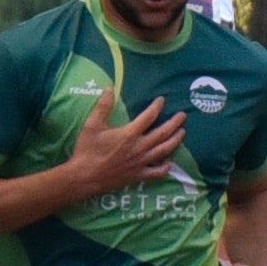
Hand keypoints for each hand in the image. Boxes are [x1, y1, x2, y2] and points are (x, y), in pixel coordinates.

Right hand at [68, 88, 188, 196]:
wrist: (84, 177)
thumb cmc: (87, 150)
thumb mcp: (92, 125)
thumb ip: (103, 106)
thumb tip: (110, 88)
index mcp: (129, 134)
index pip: (149, 116)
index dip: (157, 106)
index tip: (162, 100)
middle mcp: (139, 148)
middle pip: (163, 133)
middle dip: (175, 122)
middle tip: (183, 115)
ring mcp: (141, 163)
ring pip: (165, 151)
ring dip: (176, 141)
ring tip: (182, 133)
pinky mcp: (138, 176)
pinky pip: (158, 172)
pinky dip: (166, 167)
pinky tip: (169, 162)